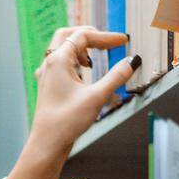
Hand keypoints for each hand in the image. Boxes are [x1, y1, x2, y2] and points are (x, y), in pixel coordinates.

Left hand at [5, 26, 139, 178]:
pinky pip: (59, 63)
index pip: (84, 36)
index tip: (123, 42)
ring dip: (80, 48)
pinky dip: (73, 60)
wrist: (47, 143)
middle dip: (90, 36)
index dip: (105, 37)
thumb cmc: (67, 121)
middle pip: (68, 35)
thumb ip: (116, 76)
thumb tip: (132, 61)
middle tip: (107, 42)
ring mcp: (46, 74)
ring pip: (61, 48)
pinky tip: (83, 73)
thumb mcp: (97, 97)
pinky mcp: (47, 86)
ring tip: (95, 59)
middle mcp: (49, 64)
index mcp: (58, 60)